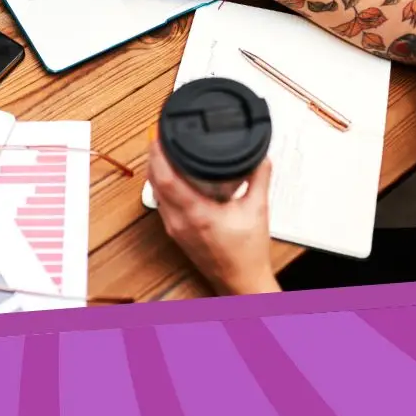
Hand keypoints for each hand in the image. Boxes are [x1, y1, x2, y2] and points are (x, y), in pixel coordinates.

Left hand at [146, 139, 279, 295]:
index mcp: (197, 214)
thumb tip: (261, 156)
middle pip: (154, 181)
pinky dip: (161, 184)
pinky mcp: (174, 231)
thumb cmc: (247, 254)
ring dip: (156, 170)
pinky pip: (160, 202)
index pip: (166, 178)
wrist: (241, 281)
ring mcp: (174, 227)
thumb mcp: (258, 210)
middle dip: (154, 156)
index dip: (158, 153)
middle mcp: (179, 221)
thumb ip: (259, 178)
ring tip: (164, 150)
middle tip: (160, 135)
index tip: (159, 134)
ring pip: (155, 192)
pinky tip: (170, 175)